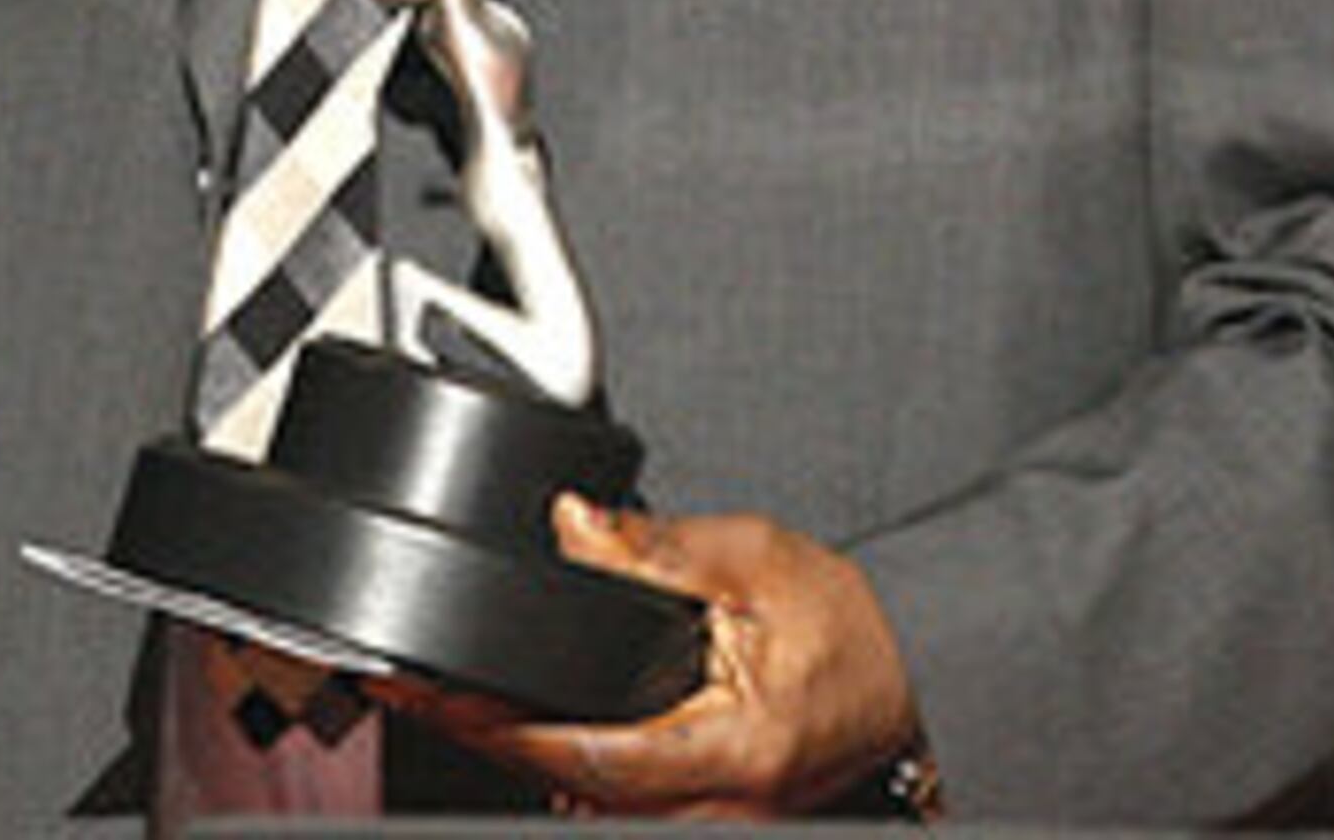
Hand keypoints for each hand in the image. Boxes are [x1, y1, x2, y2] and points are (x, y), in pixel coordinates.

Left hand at [372, 495, 921, 817]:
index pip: (578, 752)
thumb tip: (572, 523)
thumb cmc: (858, 625)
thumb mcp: (755, 558)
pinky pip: (619, 798)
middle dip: (485, 738)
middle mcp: (718, 805)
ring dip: (520, 752)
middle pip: (569, 787)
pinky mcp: (709, 809)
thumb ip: (655, 548)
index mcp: (728, 752)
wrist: (922, 669)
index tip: (421, 692)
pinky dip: (565, 760)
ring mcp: (714, 818)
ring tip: (449, 700)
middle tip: (411, 690)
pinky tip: (524, 723)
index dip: (488, 724)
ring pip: (589, 800)